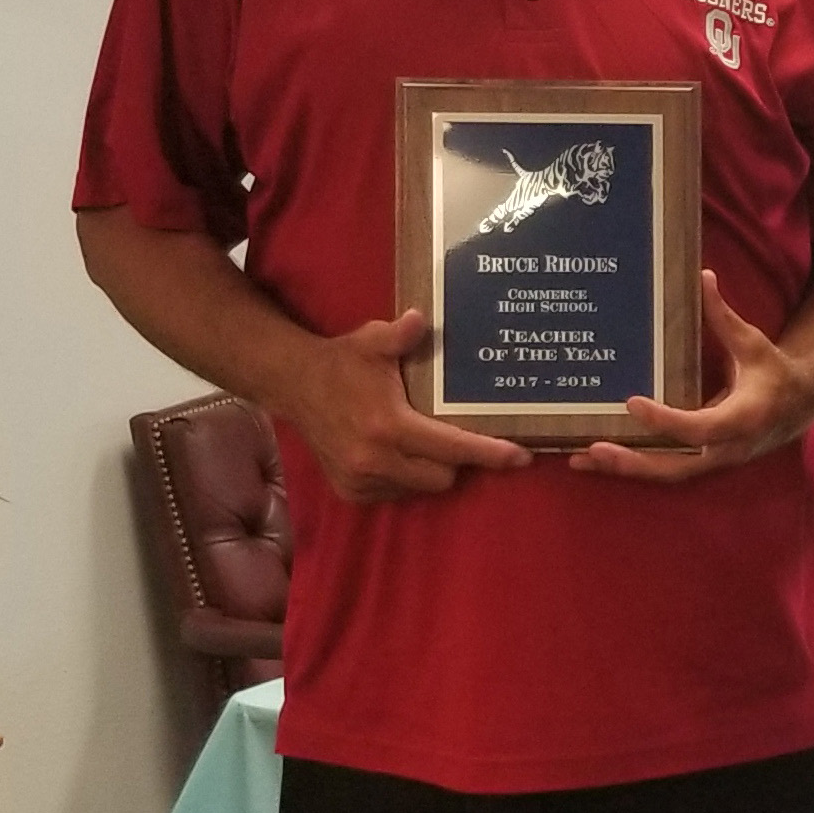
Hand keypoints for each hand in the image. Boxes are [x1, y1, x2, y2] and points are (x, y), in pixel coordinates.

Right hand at [276, 312, 531, 502]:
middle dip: (456, 461)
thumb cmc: (342, 362)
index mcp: (389, 426)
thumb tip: (423, 318)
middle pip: (443, 477)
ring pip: (420, 489)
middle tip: (455, 436)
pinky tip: (398, 454)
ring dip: (429, 471)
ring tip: (423, 442)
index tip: (521, 457)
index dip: (489, 453)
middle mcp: (376, 460)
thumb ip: (403, 333)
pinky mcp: (350, 491)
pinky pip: (396, 494)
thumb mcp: (373, 340)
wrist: (293, 385)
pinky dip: (405, 479)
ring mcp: (360, 480)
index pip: (452, 447)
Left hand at [583, 272, 813, 482]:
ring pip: (667, 474)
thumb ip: (724, 315)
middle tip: (592, 449)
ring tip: (580, 458)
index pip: (699, 428)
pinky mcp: (704, 462)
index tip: (632, 402)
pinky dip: (635, 466)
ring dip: (625, 468)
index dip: (666, 420)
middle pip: (676, 466)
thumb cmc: (774, 372)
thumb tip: (704, 275)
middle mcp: (728, 448)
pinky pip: (668, 470)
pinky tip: (600, 458)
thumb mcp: (752, 343)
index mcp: (744, 417)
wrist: (800, 406)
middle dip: (633, 461)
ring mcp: (715, 460)